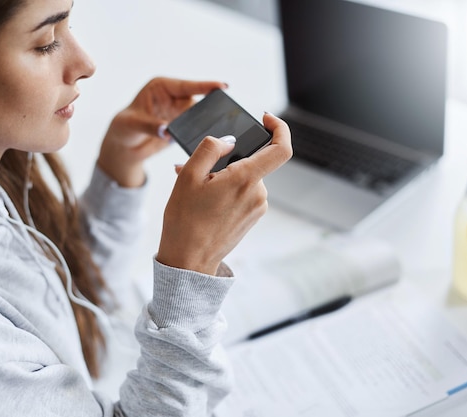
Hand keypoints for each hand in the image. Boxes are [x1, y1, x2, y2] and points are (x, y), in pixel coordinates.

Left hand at [97, 77, 226, 186]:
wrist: (124, 147)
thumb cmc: (123, 128)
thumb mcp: (132, 125)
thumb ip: (150, 126)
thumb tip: (165, 130)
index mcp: (161, 87)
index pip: (186, 86)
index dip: (205, 86)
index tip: (223, 86)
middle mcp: (173, 97)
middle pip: (197, 102)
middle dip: (208, 108)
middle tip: (223, 115)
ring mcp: (180, 113)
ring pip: (199, 117)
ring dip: (206, 124)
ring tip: (216, 131)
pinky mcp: (183, 128)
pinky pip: (196, 130)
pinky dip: (202, 135)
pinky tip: (209, 142)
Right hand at [157, 112, 292, 274]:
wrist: (188, 260)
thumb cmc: (185, 220)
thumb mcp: (188, 176)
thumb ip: (210, 148)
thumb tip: (229, 140)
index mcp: (246, 180)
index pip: (281, 149)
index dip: (279, 128)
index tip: (265, 118)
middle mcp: (258, 194)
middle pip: (253, 162)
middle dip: (229, 159)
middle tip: (199, 168)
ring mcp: (256, 208)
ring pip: (246, 178)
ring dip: (224, 176)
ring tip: (196, 189)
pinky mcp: (251, 218)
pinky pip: (243, 194)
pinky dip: (226, 190)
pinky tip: (204, 200)